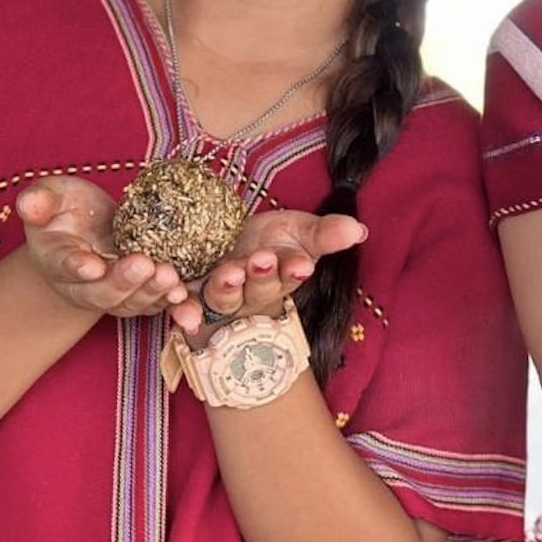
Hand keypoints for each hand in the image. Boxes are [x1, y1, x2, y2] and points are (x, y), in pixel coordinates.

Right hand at [16, 176, 191, 318]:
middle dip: (124, 282)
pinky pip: (158, 304)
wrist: (87, 230)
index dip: (77, 266)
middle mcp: (85, 285)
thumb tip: (28, 204)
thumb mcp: (50, 196)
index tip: (91, 265)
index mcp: (57, 260)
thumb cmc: (65, 209)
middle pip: (102, 292)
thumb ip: (40, 200)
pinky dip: (173, 307)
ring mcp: (115, 293)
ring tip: (170, 277)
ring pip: (132, 302)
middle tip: (145, 265)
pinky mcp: (142, 292)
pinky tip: (186, 300)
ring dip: (153, 293)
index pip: (64, 265)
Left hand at [168, 209, 368, 340]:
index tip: (301, 264)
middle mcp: (252, 296)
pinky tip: (183, 311)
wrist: (225, 244)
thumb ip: (325, 233)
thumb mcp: (298, 231)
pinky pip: (185, 306)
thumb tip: (359, 230)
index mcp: (281, 279)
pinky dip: (185, 310)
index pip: (291, 276)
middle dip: (261, 277)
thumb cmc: (269, 242)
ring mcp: (220, 300)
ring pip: (223, 299)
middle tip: (261, 260)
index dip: (294, 271)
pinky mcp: (189, 299)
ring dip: (226, 289)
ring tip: (229, 274)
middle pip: (258, 291)